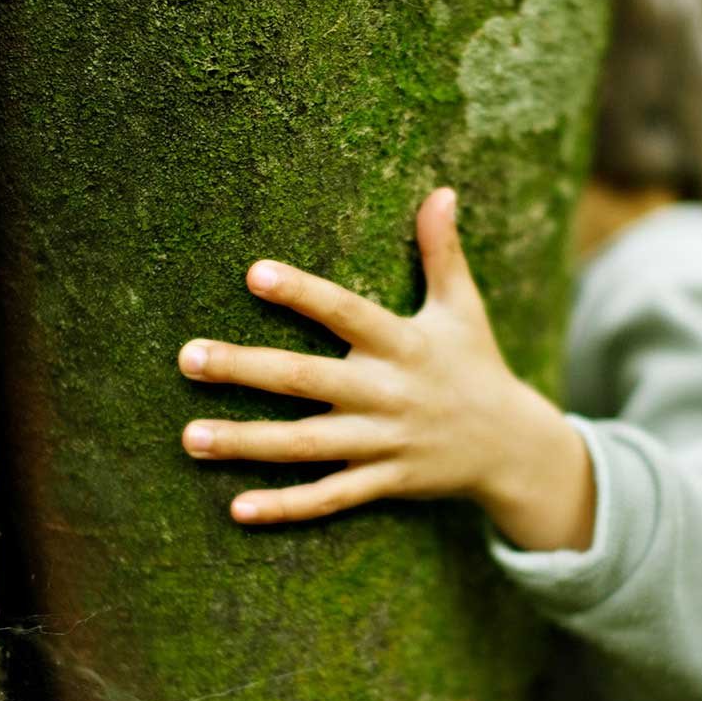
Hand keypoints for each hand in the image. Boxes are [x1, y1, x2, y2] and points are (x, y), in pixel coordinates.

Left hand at [177, 187, 595, 551]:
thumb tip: (441, 192)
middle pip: (306, 380)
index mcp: (403, 344)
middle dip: (244, 369)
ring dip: (246, 442)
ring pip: (306, 444)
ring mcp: (384, 442)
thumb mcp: (463, 308)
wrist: (514, 447)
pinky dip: (286, 507)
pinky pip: (330, 498)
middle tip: (187, 357)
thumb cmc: (476, 366)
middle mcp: (387, 392)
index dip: (303, 294)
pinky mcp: (384, 482)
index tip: (253, 273)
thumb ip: (442, 253)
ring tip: (189, 436)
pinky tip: (236, 508)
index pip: (346, 312)